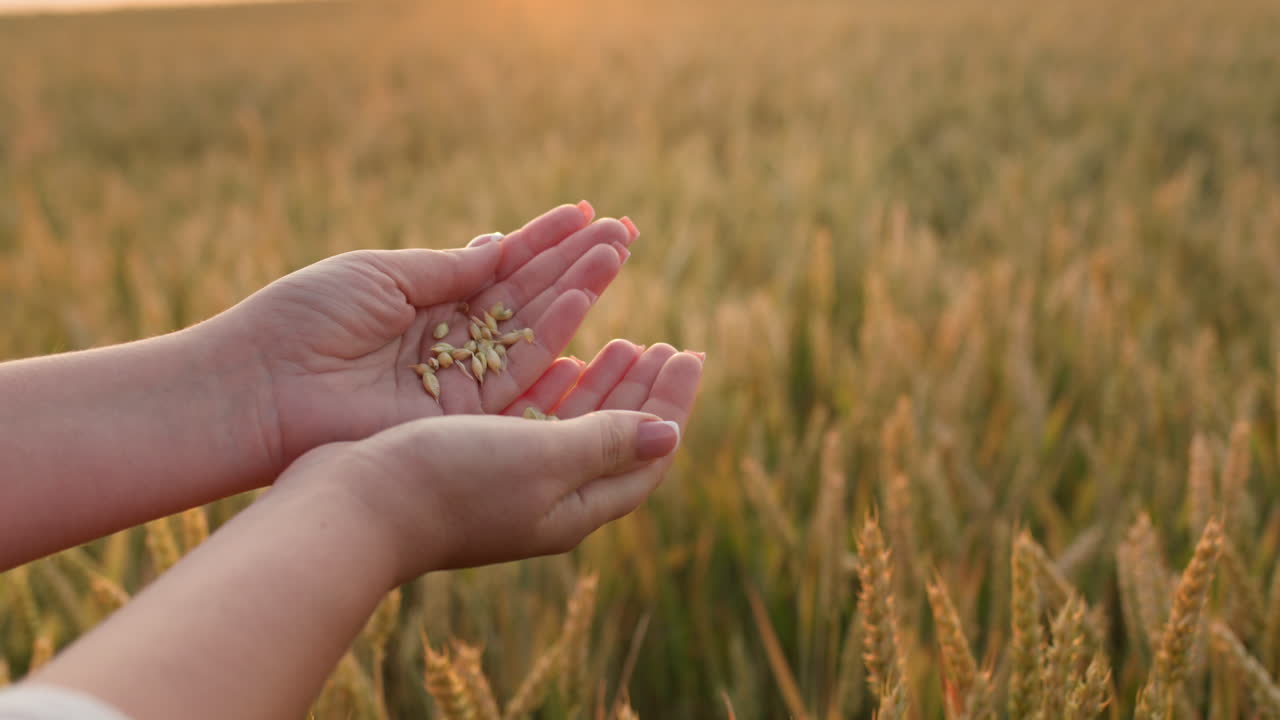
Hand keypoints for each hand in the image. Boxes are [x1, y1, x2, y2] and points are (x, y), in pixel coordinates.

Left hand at [208, 202, 636, 470]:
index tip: (586, 213)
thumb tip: (499, 244)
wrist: (260, 386)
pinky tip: (582, 297)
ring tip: (616, 250)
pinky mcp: (462, 416)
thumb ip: (448, 269)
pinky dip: (553, 335)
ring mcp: (460, 381)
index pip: (500, 269)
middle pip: (527, 299)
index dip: (543, 242)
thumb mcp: (381, 275)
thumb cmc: (304, 320)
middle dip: (574, 263)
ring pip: (534, 331)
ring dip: (576, 290)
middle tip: (622, 230)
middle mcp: (452, 343)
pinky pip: (518, 373)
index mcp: (427, 304)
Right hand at [275, 349, 701, 579]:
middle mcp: (546, 501)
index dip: (671, 404)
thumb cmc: (449, 482)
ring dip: (605, 385)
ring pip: (577, 427)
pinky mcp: (472, 463)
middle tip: (669, 347)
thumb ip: (605, 441)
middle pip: (617, 441)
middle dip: (646, 392)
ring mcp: (508, 485)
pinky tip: (563, 360)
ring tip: (627, 343)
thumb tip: (670, 433)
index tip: (690, 354)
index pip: (645, 456)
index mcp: (573, 508)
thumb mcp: (541, 457)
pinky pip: (537, 420)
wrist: (348, 508)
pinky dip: (558, 387)